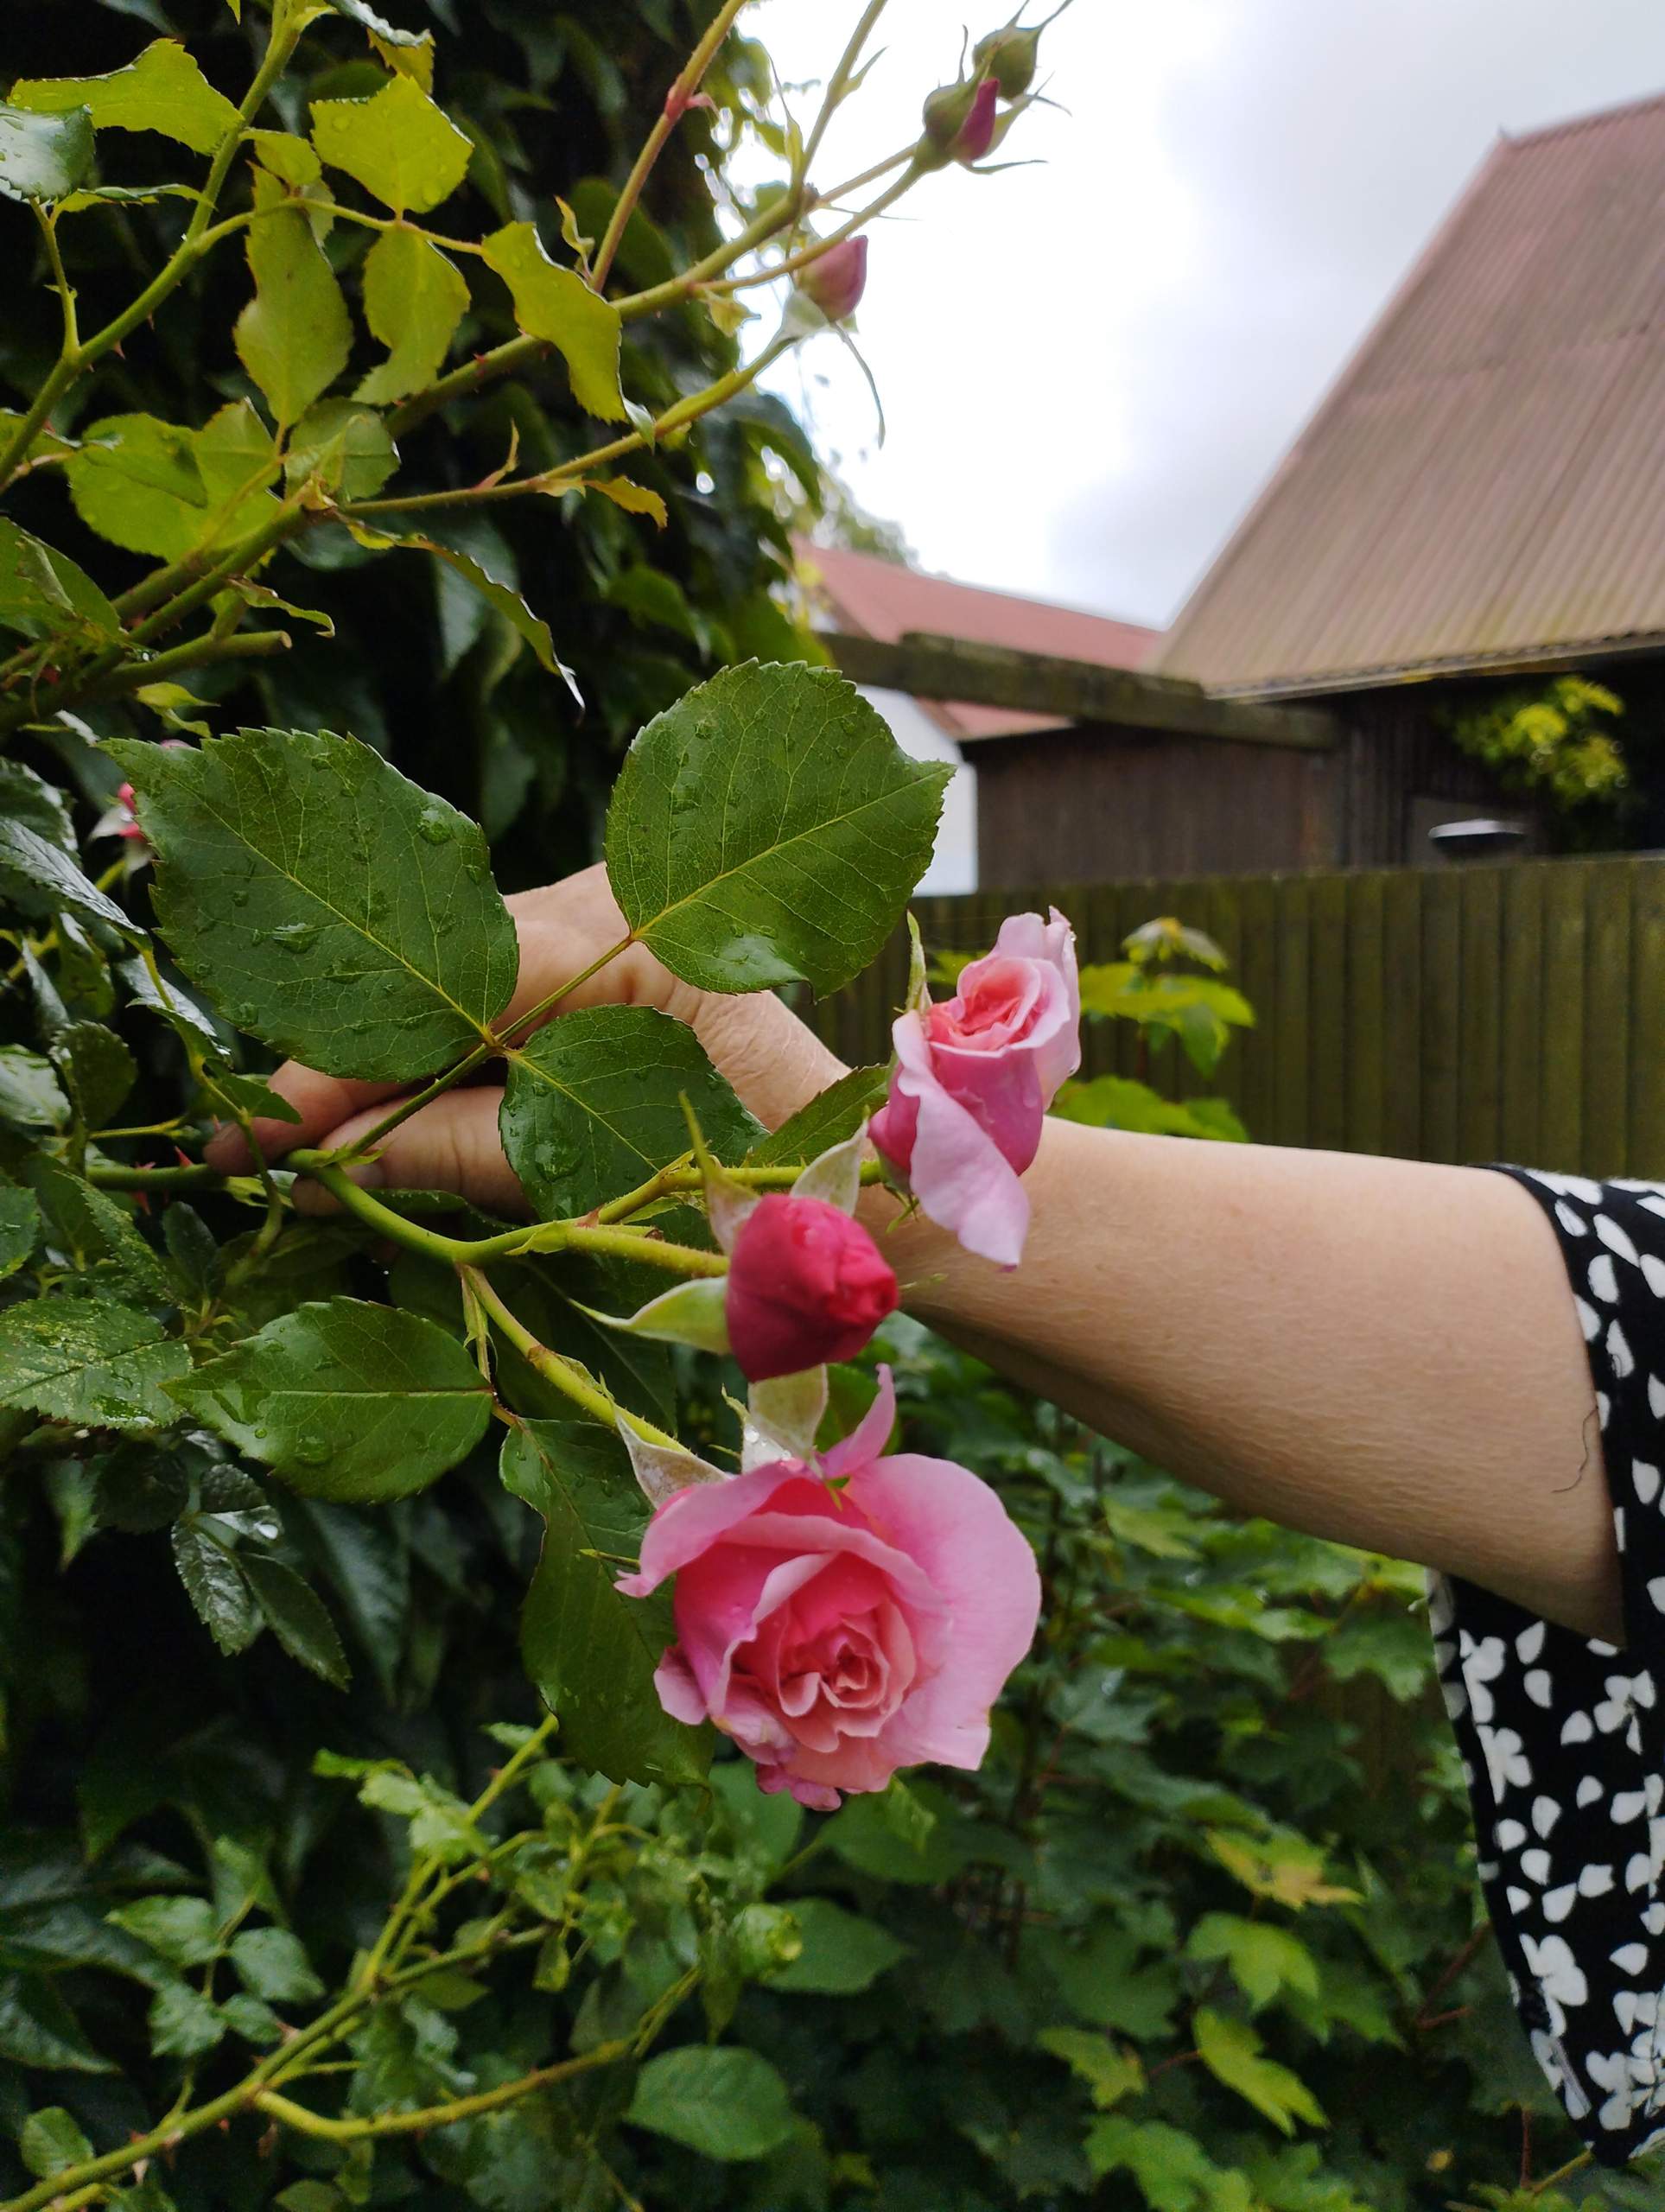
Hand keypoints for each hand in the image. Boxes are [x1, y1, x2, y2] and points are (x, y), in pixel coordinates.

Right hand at [204, 864, 847, 1212]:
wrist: (902, 1194)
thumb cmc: (798, 1184)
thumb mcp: (629, 1177)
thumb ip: (478, 1155)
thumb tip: (325, 1168)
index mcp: (653, 939)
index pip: (460, 991)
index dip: (345, 1068)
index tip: (251, 1133)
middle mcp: (627, 904)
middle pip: (444, 977)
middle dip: (348, 1061)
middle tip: (250, 1146)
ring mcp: (618, 929)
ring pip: (459, 993)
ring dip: (386, 1069)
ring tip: (294, 1143)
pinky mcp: (613, 972)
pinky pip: (499, 1014)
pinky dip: (441, 1070)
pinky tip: (377, 1127)